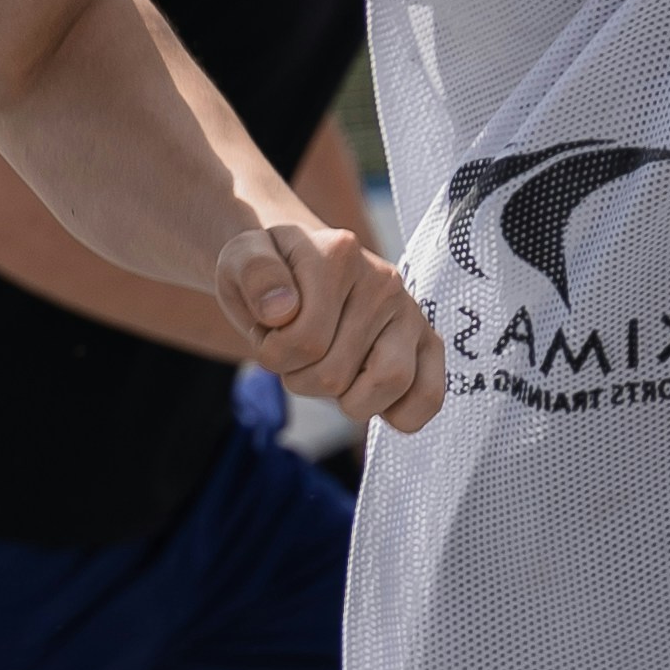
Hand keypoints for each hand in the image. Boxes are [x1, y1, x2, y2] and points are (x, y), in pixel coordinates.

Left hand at [215, 215, 445, 433]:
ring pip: (388, 384)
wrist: (297, 266)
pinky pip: (428, 396)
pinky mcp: (426, 342)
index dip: (273, 354)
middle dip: (302, 379)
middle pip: (337, 373)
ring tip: (330, 372)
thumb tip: (282, 309)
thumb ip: (254, 273)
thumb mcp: (241, 259)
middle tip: (296, 354)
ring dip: (345, 399)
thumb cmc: (269, 273)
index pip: (304, 340)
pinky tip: (367, 397)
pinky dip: (398, 414)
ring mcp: (409, 312)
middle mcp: (382, 280)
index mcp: (339, 255)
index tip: (268, 332)